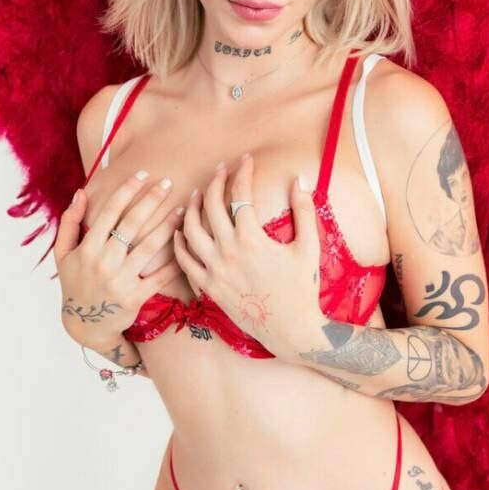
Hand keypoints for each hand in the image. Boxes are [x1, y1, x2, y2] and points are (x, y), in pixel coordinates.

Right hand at [53, 172, 184, 347]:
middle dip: (151, 200)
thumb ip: (69, 223)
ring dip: (168, 226)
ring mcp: (121, 281)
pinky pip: (160, 276)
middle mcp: (104, 263)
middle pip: (132, 224)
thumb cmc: (76, 283)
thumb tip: (80, 193)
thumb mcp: (63, 255)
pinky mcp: (136, 297)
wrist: (86, 325)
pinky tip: (186, 243)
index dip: (126, 190)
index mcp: (87, 249)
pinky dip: (175, 260)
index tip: (142, 174)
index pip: (109, 212)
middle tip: (168, 183)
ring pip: (149, 247)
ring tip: (182, 209)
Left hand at [173, 154, 321, 359]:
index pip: (240, 195)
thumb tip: (298, 179)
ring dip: (192, 207)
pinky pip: (185, 261)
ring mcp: (214, 270)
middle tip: (221, 169)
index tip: (246, 160)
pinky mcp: (208, 287)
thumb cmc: (303, 288)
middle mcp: (228, 251)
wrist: (291, 329)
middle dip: (215, 182)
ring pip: (191, 230)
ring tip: (198, 194)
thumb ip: (304, 210)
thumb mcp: (309, 246)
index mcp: (252, 239)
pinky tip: (181, 229)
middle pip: (211, 206)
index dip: (243, 173)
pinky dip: (179, 242)